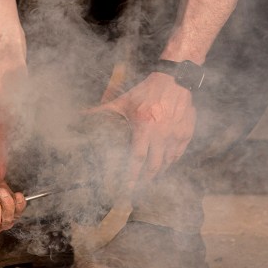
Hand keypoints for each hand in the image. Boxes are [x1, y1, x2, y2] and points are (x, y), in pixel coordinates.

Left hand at [96, 72, 195, 187]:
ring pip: (168, 161)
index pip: (137, 159)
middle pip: (154, 165)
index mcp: (144, 127)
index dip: (132, 176)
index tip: (126, 188)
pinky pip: (180, 153)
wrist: (175, 80)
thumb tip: (81, 115)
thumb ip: (103, 110)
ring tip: (152, 177)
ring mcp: (175, 134)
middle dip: (146, 180)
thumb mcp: (124, 100)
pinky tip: (166, 163)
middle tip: (140, 187)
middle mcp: (160, 134)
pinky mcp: (186, 132)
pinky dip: (172, 160)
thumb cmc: (147, 90)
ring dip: (160, 171)